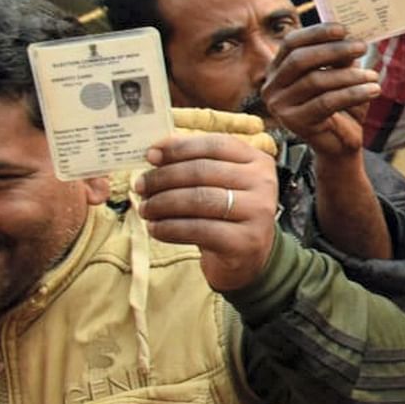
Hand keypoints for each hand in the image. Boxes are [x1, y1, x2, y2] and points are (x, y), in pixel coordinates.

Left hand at [133, 133, 282, 293]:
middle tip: (140, 186)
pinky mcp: (244, 241)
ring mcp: (257, 212)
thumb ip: (196, 165)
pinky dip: (169, 228)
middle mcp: (263, 183)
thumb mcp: (220, 184)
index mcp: (258, 161)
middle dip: (163, 178)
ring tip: (145, 209)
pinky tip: (155, 229)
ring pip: (199, 199)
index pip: (215, 145)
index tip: (150, 155)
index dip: (179, 148)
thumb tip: (155, 152)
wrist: (249, 258)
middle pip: (203, 171)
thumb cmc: (227, 215)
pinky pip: (197, 229)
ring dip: (162, 203)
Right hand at [261, 24, 380, 160]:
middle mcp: (272, 86)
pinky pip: (326, 102)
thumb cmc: (341, 105)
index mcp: (278, 69)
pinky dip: (353, 93)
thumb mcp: (341, 75)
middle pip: (300, 60)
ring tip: (373, 75)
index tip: (344, 28)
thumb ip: (340, 57)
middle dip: (334, 50)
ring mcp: (279, 106)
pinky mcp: (294, 123)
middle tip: (362, 47)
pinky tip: (373, 90)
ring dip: (349, 75)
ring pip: (315, 81)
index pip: (291, 43)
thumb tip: (351, 36)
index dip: (316, 32)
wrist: (340, 143)